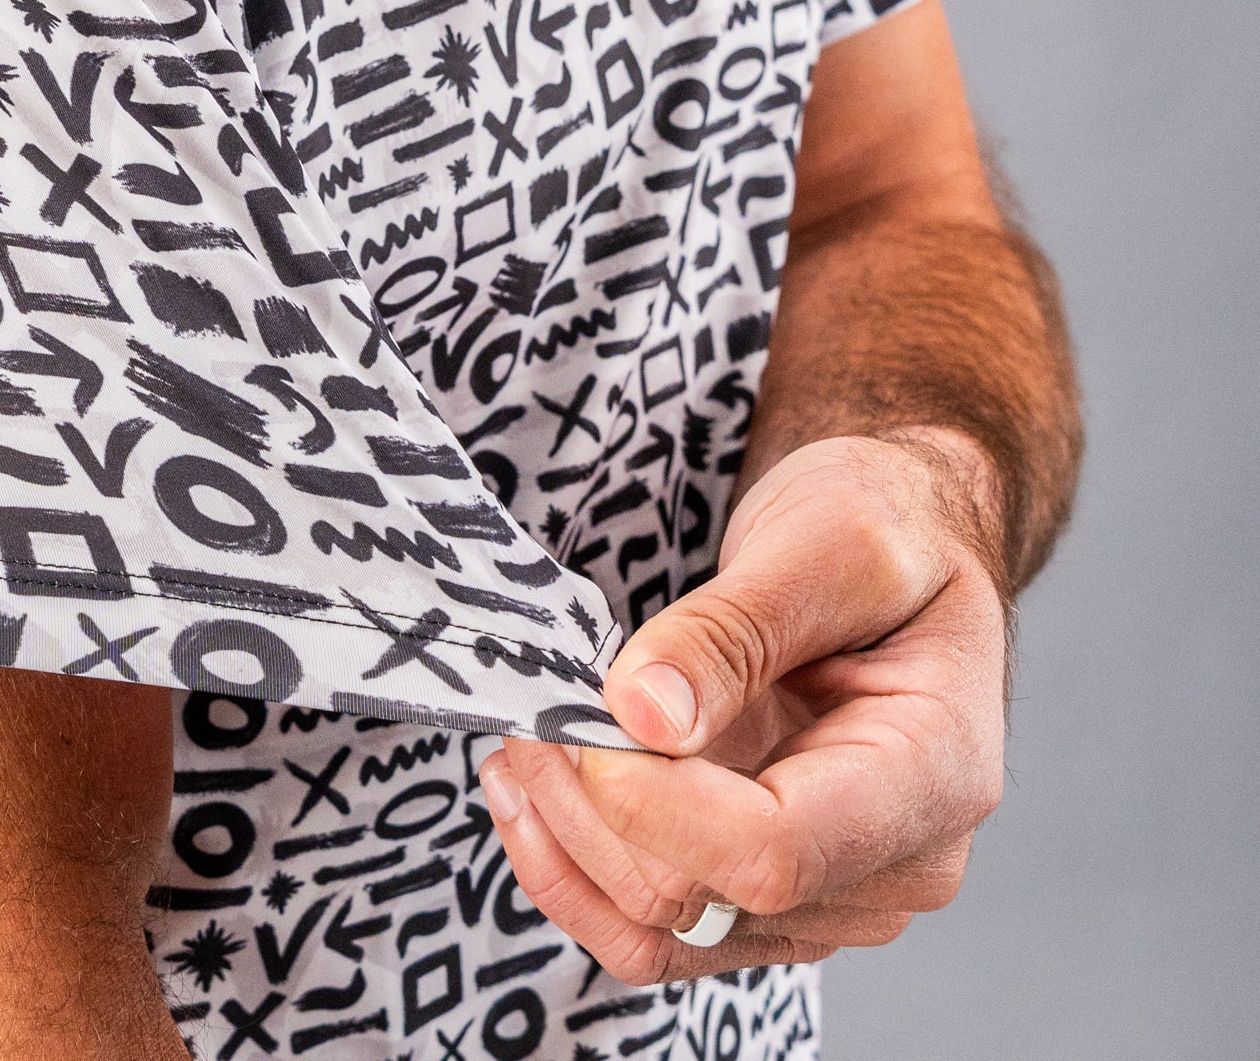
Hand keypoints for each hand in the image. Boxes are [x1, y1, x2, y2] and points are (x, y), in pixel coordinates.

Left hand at [478, 433, 1008, 983]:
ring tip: (524, 738)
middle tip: (532, 705)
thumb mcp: (825, 539)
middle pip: (707, 896)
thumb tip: (643, 715)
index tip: (578, 726)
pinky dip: (581, 868)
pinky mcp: (776, 893)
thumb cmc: (889, 529)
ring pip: (665, 927)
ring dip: (570, 840)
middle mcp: (896, 864)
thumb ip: (734, 629)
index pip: (778, 850)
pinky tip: (534, 793)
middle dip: (591, 805)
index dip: (655, 806)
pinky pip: (660, 927)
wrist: (905, 544)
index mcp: (933, 774)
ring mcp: (835, 892)